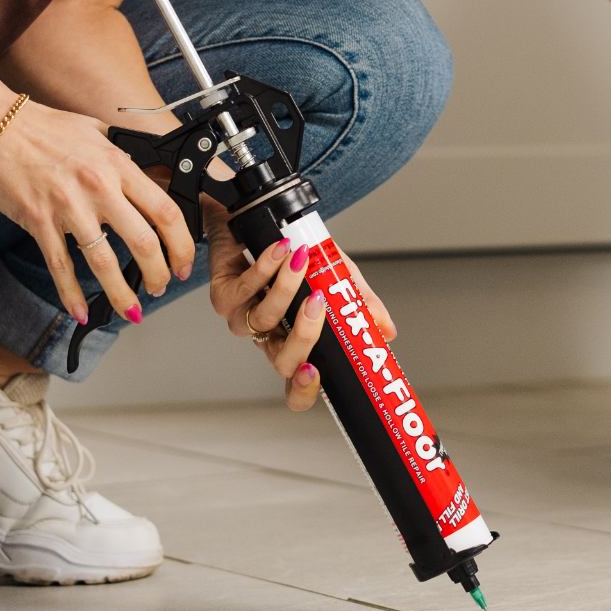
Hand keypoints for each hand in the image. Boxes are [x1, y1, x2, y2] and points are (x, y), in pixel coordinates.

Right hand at [0, 100, 197, 325]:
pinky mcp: (39, 222)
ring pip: (105, 263)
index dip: (182, 244)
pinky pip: (60, 266)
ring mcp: (68, 207)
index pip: (165, 211)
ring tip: (131, 309)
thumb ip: (122, 156)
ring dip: (121, 293)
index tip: (183, 260)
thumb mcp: (95, 131)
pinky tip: (80, 310)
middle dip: (159, 274)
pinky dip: (71, 294)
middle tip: (160, 287)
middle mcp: (98, 187)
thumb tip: (150, 173)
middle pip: (144, 242)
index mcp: (117, 165)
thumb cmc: (40, 127)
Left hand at [205, 202, 398, 412]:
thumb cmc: (296, 254)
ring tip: (302, 259)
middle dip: (303, 336)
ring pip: (263, 321)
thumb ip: (359, 303)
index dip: (304, 390)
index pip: (296, 388)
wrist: (257, 220)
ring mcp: (244, 319)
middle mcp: (268, 338)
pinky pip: (243, 290)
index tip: (317, 371)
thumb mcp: (337, 276)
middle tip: (318, 303)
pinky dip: (266, 269)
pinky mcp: (223, 296)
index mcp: (294, 343)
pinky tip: (280, 251)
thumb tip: (386, 331)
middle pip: (282, 361)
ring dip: (285, 289)